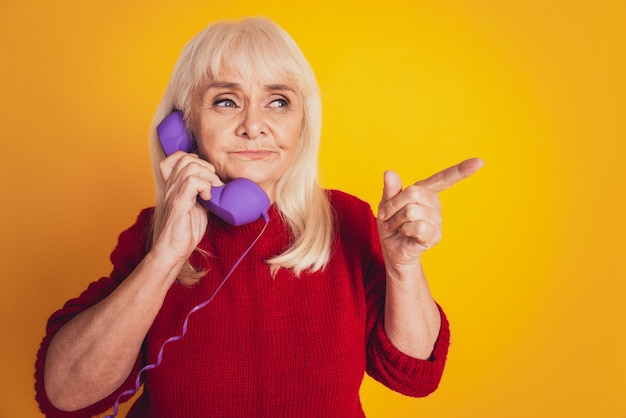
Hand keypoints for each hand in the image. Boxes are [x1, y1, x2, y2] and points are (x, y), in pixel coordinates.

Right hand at [154, 151, 223, 261]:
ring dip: (208, 176)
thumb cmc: (186, 230)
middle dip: (206, 167)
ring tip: (211, 191)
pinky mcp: (178, 202)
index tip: (205, 174)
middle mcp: (171, 185)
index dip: (194, 158)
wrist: (174, 249)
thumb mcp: (198, 205)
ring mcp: (173, 192)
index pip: (176, 157)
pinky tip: (207, 198)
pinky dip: (205, 186)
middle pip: (186, 157)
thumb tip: (218, 183)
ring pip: (190, 165)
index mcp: (174, 184)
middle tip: (213, 185)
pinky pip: (192, 181)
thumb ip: (202, 191)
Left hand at [377, 158, 483, 274]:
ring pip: (411, 211)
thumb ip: (390, 189)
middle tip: (387, 215)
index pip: (445, 178)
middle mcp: (435, 203)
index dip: (461, 170)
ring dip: (396, 220)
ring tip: (396, 227)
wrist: (392, 250)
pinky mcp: (435, 235)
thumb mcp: (386, 204)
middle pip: (413, 192)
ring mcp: (437, 220)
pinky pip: (418, 226)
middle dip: (393, 204)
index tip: (480, 162)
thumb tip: (389, 172)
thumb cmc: (390, 225)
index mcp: (425, 191)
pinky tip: (405, 234)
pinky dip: (404, 230)